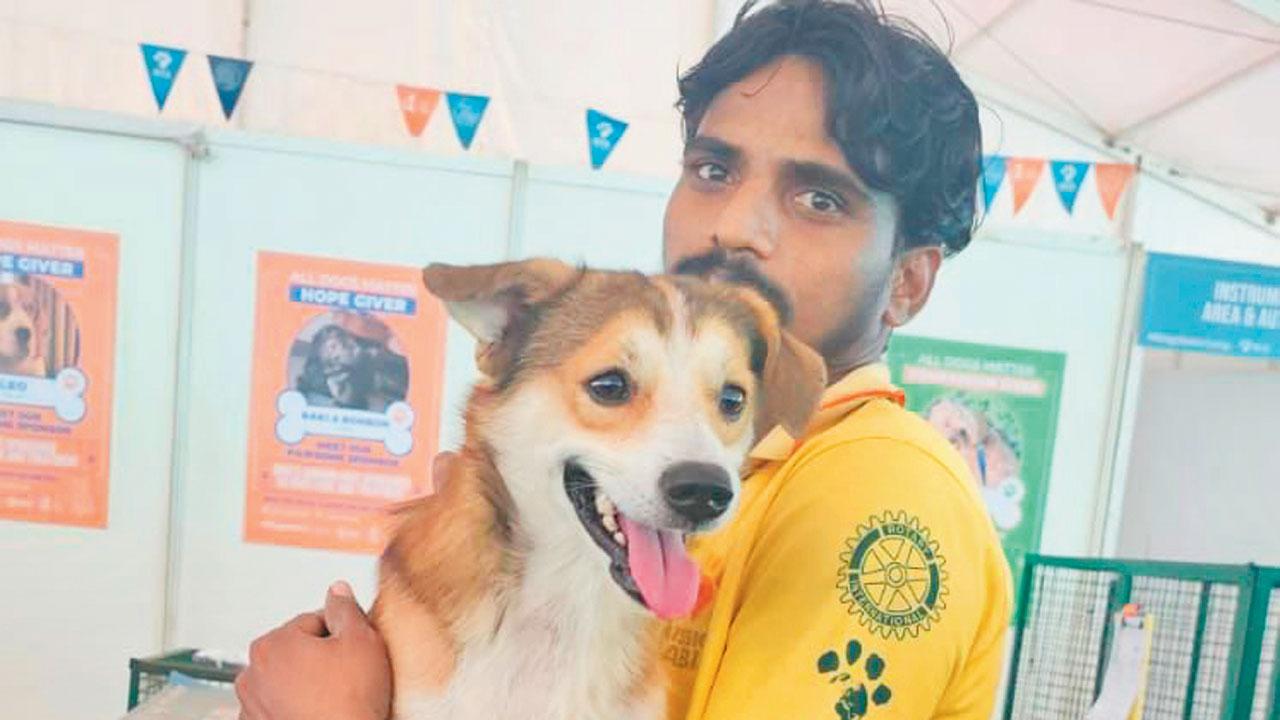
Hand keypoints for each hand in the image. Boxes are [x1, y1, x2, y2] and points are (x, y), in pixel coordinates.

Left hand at [236, 581, 391, 719]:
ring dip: (305, 682)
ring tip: (332, 696)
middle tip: (345, 675)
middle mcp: (252, 674)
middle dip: (318, 657)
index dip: (339, 633)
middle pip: (294, 650)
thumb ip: (346, 608)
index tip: (352, 650)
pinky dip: (295, 707)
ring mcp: (251, 706)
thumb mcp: (362, 641)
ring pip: (286, 679)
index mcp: (272, 644)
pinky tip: (319, 712)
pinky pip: (279, 706)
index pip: (312, 621)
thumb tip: (337, 591)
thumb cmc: (349, 704)